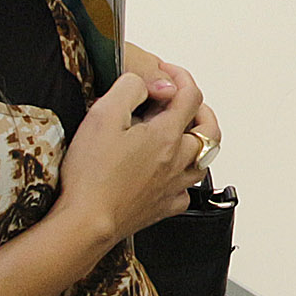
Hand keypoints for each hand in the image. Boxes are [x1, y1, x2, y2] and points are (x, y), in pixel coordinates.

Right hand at [57, 69, 214, 241]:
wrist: (86, 223)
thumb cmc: (93, 175)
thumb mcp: (104, 115)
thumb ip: (129, 89)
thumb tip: (143, 83)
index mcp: (167, 136)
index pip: (190, 96)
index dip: (181, 77)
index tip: (166, 73)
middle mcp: (178, 161)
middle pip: (209, 130)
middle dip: (201, 110)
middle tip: (185, 102)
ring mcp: (173, 187)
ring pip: (203, 160)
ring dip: (198, 142)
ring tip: (183, 134)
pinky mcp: (162, 208)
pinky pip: (186, 191)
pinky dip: (184, 177)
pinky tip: (170, 173)